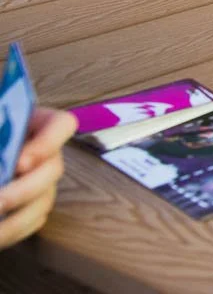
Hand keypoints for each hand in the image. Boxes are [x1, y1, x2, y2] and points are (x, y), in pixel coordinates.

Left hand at [0, 107, 76, 248]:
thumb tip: (1, 165)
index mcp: (37, 123)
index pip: (62, 125)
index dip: (47, 143)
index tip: (20, 163)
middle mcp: (47, 153)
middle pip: (53, 170)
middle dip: (23, 191)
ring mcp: (43, 180)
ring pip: (44, 201)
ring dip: (15, 221)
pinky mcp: (34, 205)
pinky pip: (33, 221)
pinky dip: (13, 232)